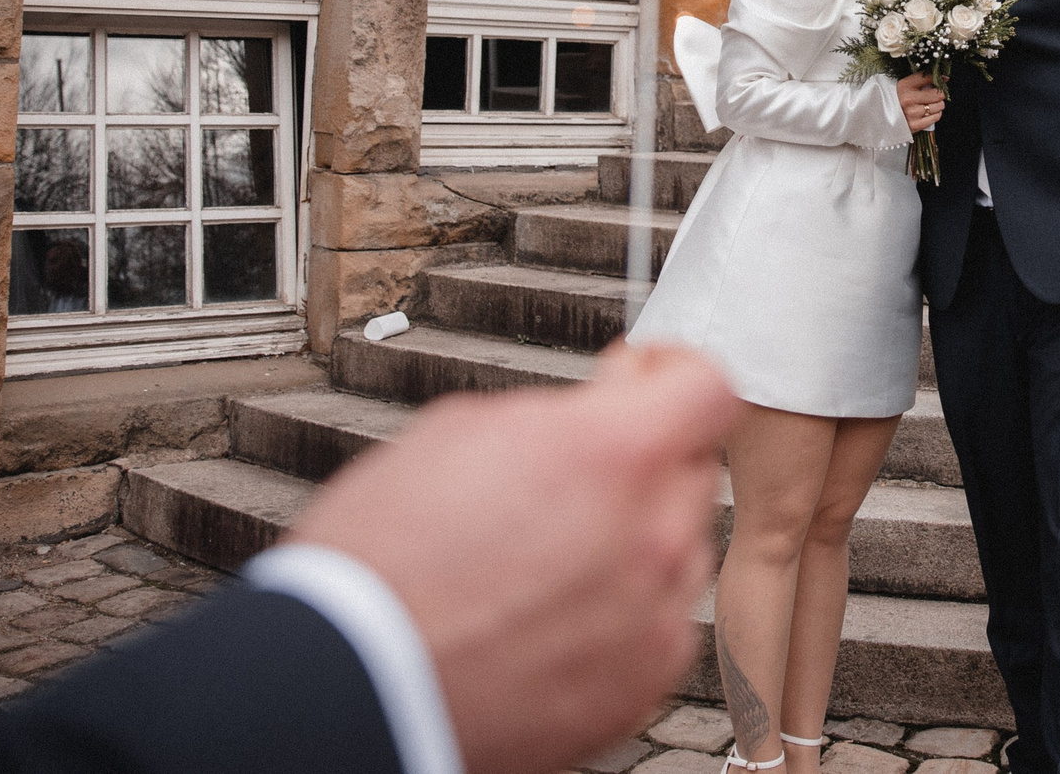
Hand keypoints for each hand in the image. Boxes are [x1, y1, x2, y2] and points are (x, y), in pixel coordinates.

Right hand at [286, 343, 737, 773]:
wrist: (350, 684)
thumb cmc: (384, 559)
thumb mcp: (462, 431)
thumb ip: (563, 411)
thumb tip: (610, 399)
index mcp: (611, 455)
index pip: (709, 386)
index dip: (672, 373)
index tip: (642, 382)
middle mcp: (651, 537)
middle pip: (691, 469)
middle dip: (642, 460)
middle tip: (569, 477)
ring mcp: (653, 619)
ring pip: (678, 550)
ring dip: (633, 539)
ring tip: (542, 559)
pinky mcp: (640, 686)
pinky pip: (658, 624)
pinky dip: (621, 613)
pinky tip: (549, 615)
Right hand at [895, 72, 943, 133]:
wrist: (877, 117)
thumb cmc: (890, 99)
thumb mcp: (900, 85)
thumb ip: (917, 80)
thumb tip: (942, 78)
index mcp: (903, 86)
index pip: (928, 78)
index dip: (939, 78)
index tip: (944, 79)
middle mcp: (908, 99)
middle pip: (938, 94)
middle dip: (939, 94)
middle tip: (935, 94)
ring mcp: (912, 113)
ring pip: (939, 106)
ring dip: (938, 105)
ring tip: (930, 104)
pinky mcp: (915, 125)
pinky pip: (935, 118)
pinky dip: (935, 114)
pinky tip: (929, 112)